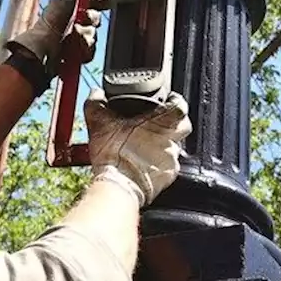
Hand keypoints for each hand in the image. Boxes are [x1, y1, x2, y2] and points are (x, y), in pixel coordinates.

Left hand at [7, 0, 107, 72]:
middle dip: (91, 20)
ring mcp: (73, 40)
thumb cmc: (49, 24)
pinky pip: (90, 52)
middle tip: (85, 20)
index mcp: (68, 9)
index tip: (108, 0)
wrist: (42, 52)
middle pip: (94, 19)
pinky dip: (84, 52)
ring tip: (75, 39)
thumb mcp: (63, 1)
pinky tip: (76, 52)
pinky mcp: (75, 56)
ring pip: (93, 36)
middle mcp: (71, 24)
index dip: (99, 1)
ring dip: (86, 38)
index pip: (89, 2)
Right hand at [85, 90, 190, 206]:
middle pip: (184, 126)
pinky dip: (159, 164)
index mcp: (162, 122)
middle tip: (160, 123)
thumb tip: (96, 94)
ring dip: (164, 145)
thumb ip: (97, 103)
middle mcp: (171, 140)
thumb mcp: (99, 122)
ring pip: (175, 147)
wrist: (118, 186)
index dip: (175, 100)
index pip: (181, 104)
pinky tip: (145, 164)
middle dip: (175, 123)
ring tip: (147, 146)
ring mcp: (171, 160)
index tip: (168, 100)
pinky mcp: (167, 177)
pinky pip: (168, 167)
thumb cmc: (114, 155)